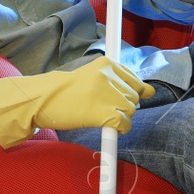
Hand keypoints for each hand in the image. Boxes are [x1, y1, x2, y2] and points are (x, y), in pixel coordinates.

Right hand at [0, 55, 150, 148]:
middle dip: (122, 105)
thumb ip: (121, 81)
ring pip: (130, 110)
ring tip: (98, 115)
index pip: (134, 79)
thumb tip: (152, 91)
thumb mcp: (91, 76)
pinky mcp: (105, 113)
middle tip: (100, 107)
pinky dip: (119, 129)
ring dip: (119, 117)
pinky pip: (124, 124)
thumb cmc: (65, 90)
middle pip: (133, 97)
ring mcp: (107, 95)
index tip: (122, 97)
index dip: (130, 92)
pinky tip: (104, 125)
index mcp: (106, 64)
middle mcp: (109, 77)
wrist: (42, 99)